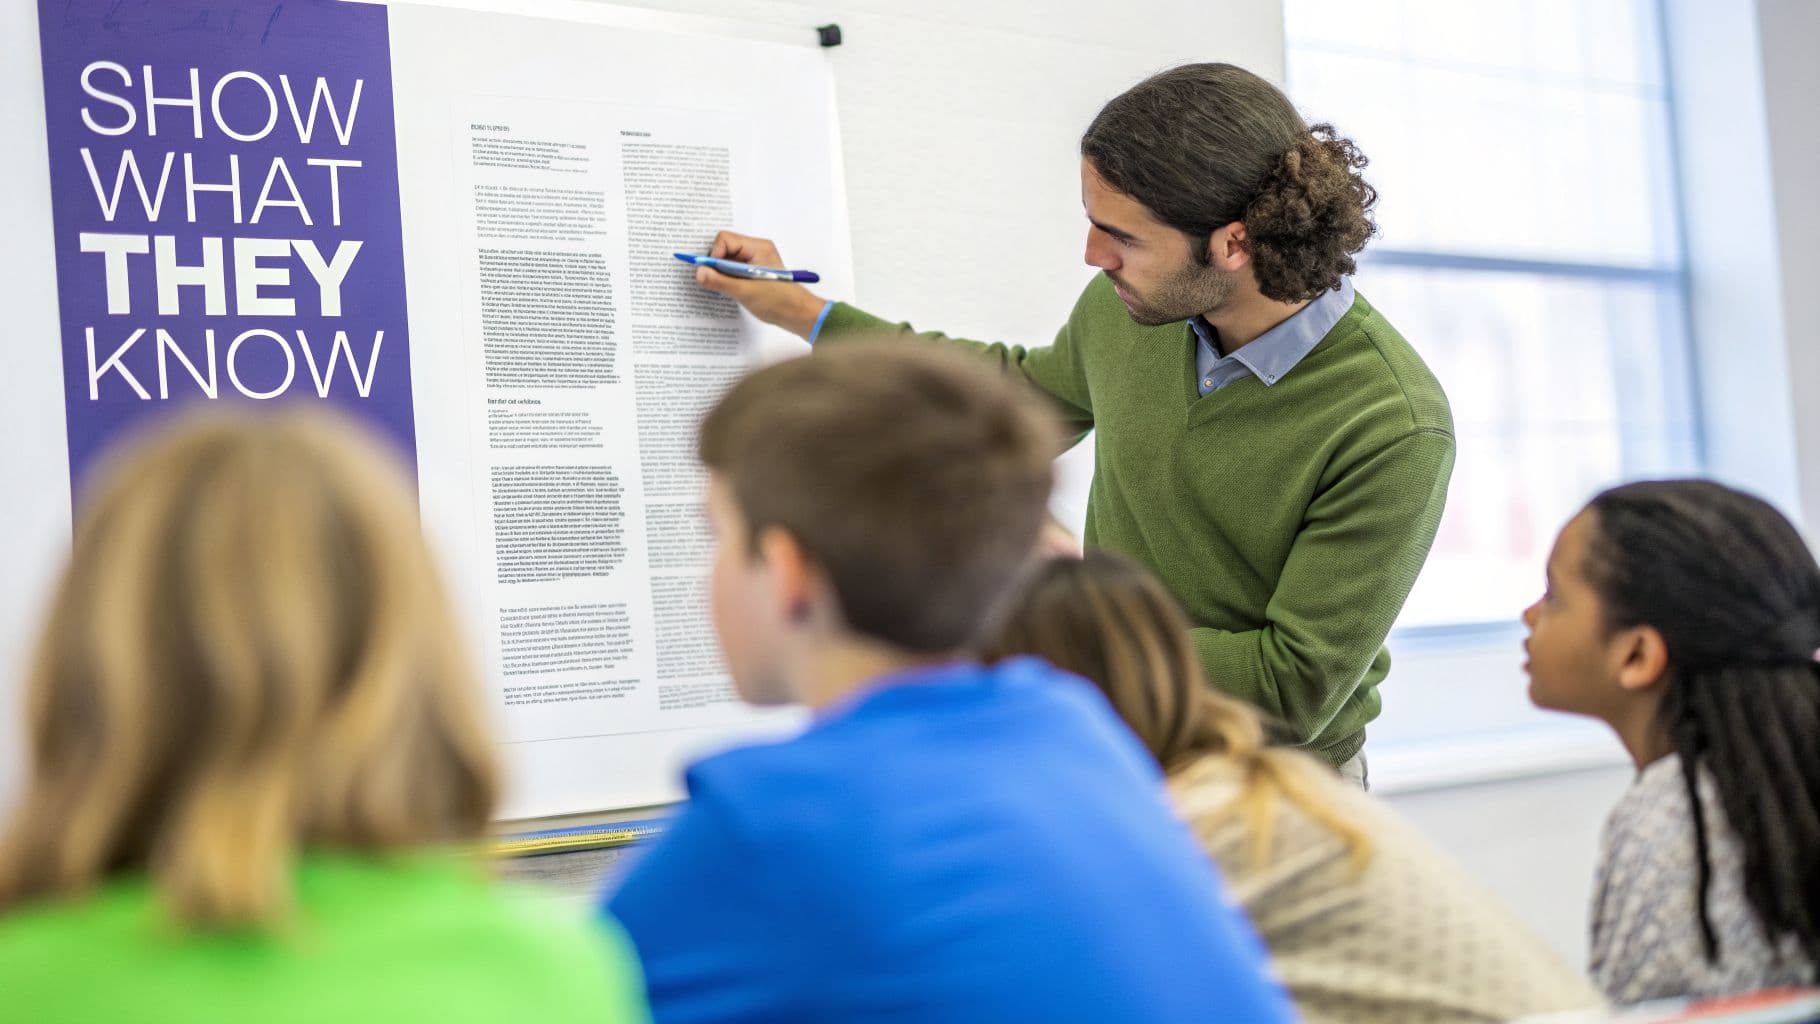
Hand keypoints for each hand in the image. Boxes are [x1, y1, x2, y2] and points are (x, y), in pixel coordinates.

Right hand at [693, 230, 828, 338]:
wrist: (796, 315)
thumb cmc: (778, 301)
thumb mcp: (745, 291)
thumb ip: (719, 281)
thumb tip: (699, 272)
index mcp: (757, 247)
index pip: (725, 239)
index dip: (714, 254)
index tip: (709, 271)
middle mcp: (756, 250)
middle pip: (724, 249)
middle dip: (715, 264)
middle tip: (714, 281)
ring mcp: (754, 262)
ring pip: (727, 261)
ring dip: (721, 273)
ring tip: (726, 288)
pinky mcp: (752, 273)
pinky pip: (732, 270)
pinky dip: (726, 279)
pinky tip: (728, 291)